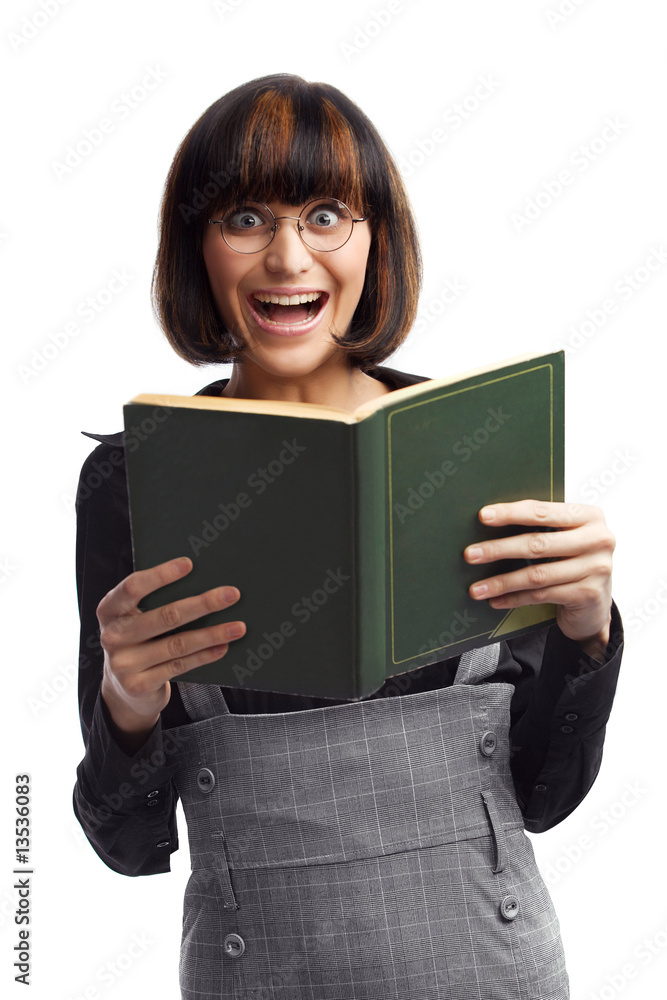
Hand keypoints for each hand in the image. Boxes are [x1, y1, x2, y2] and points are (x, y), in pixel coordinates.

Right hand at [97, 556, 245, 751]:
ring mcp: (124, 663)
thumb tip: (204, 584)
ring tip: (238, 627)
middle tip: (232, 594)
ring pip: (178, 644)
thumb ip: (155, 602)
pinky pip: (180, 665)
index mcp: (109, 610)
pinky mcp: (139, 685)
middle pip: (165, 616)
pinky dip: (205, 655)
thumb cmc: (137, 641)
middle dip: (203, 604)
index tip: (189, 564)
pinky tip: (222, 647)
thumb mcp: (135, 618)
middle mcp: (112, 635)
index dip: (161, 575)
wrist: (121, 689)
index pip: (133, 587)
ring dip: (212, 633)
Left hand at [463, 500, 614, 658]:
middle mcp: (599, 539)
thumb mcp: (564, 537)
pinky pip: (542, 595)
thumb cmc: (572, 561)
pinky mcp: (589, 594)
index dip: (510, 513)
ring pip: (537, 575)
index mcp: (589, 516)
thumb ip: (540, 528)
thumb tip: (489, 520)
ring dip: (502, 582)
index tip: (483, 516)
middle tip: (470, 554)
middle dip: (499, 549)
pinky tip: (495, 600)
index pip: (542, 511)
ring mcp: (597, 568)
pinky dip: (514, 598)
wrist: (596, 603)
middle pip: (537, 544)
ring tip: (476, 587)